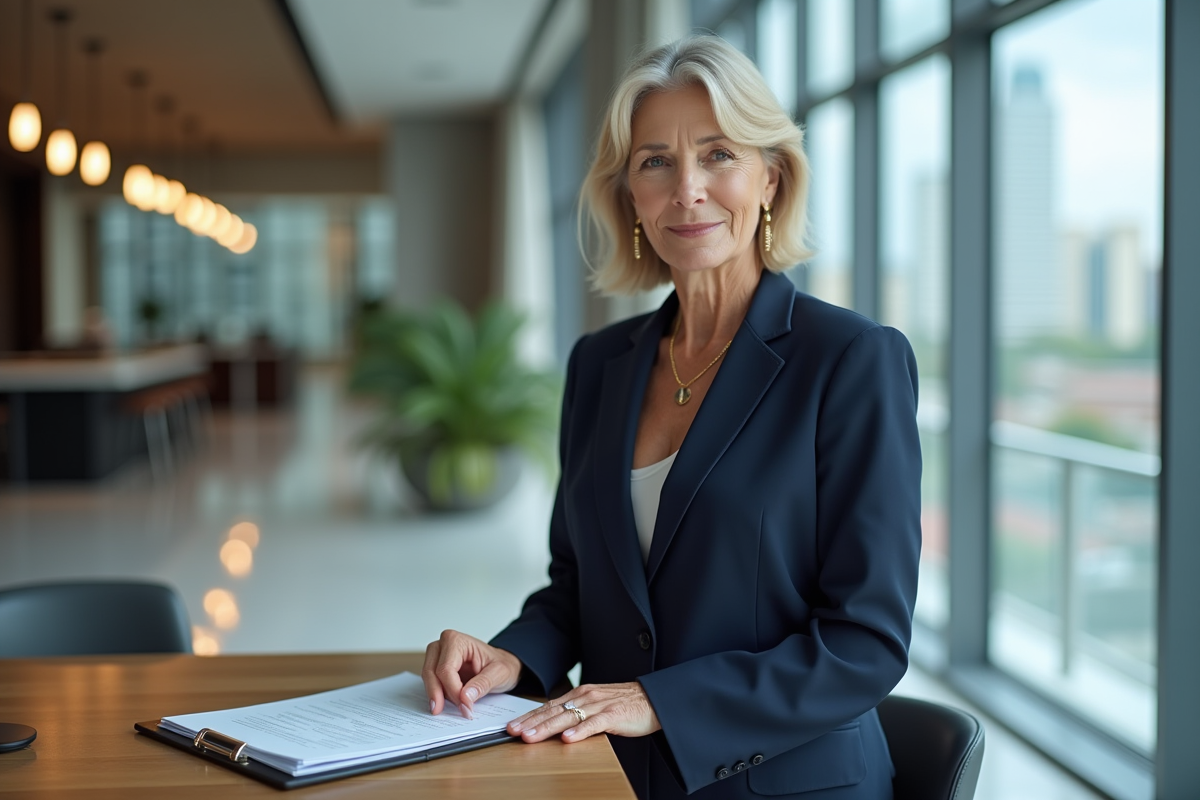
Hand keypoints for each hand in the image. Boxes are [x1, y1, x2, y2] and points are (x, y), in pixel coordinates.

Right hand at [422, 629, 521, 718]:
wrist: (502, 664)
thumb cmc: (501, 664)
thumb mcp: (500, 673)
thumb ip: (483, 684)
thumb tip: (465, 697)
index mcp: (457, 641)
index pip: (446, 669)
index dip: (453, 690)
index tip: (465, 707)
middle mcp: (443, 645)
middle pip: (431, 673)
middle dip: (440, 695)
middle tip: (454, 712)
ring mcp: (437, 656)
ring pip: (428, 679)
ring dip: (439, 696)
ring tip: (456, 708)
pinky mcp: (436, 668)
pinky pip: (431, 684)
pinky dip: (439, 695)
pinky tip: (449, 704)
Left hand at [507, 682, 660, 743]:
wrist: (653, 698)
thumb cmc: (624, 704)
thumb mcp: (595, 705)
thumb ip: (577, 712)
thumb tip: (554, 726)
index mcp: (580, 694)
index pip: (549, 707)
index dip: (530, 716)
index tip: (512, 726)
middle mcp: (586, 697)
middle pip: (553, 711)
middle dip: (531, 722)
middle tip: (512, 732)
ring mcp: (599, 705)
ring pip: (568, 718)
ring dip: (547, 727)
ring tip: (530, 736)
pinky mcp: (614, 715)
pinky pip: (594, 724)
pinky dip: (579, 732)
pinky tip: (567, 740)